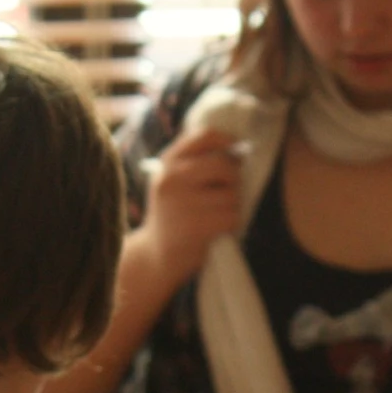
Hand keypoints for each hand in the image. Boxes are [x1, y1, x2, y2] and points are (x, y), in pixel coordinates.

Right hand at [135, 126, 242, 291]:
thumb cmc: (172, 215)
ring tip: (215, 216)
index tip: (237, 151)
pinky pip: (233, 215)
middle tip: (225, 193)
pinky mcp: (196, 226)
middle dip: (233, 179)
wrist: (153, 256)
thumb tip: (238, 150)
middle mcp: (172, 178)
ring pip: (232, 193)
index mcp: (168, 162)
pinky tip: (217, 229)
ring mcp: (183, 202)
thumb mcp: (172, 182)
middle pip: (224, 165)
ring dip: (233, 206)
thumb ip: (194, 162)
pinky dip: (233, 224)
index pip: (206, 136)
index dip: (228, 140)